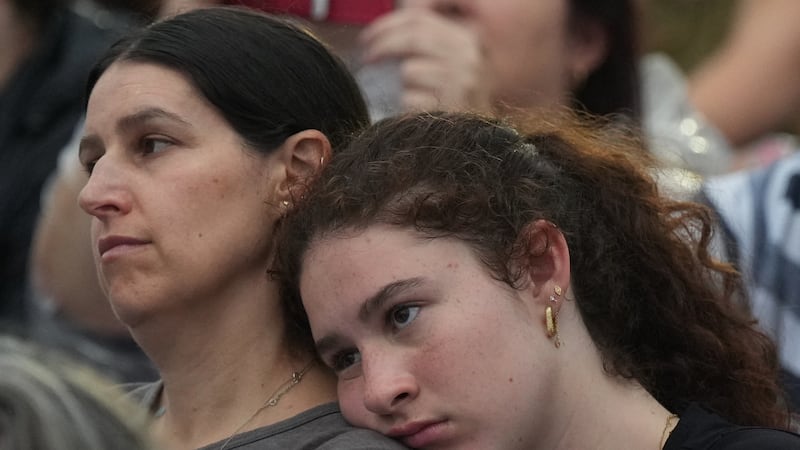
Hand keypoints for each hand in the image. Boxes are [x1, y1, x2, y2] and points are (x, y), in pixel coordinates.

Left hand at [360, 8, 493, 113]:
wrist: (482, 137)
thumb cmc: (460, 98)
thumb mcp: (455, 60)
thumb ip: (427, 39)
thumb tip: (388, 26)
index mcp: (468, 38)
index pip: (420, 19)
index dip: (387, 25)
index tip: (366, 38)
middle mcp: (468, 57)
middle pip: (413, 38)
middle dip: (382, 46)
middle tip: (367, 58)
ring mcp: (461, 83)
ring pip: (409, 70)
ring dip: (402, 84)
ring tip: (414, 94)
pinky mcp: (449, 109)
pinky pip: (410, 99)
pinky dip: (407, 105)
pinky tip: (418, 112)